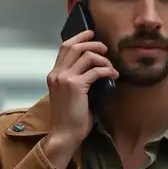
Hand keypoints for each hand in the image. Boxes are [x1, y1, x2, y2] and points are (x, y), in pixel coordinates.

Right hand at [42, 30, 117, 167]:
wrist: (65, 134)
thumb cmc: (70, 118)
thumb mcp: (70, 94)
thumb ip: (76, 79)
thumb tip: (94, 68)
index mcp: (54, 74)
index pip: (64, 47)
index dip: (79, 38)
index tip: (91, 34)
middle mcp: (57, 73)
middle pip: (75, 46)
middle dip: (93, 43)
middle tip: (106, 48)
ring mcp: (65, 79)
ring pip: (87, 56)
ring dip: (103, 59)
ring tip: (111, 67)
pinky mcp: (76, 86)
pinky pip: (95, 71)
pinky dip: (107, 70)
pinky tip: (113, 75)